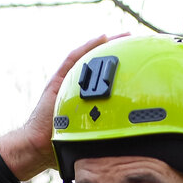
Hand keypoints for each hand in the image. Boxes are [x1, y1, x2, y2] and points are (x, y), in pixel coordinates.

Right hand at [0, 33, 126, 180]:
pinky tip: (102, 38)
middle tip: (140, 43)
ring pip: (89, 57)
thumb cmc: (63, 147)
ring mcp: (67, 82)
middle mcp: (78, 88)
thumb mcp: (93, 138)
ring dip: (106, 44)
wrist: (39, 146)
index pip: (108, 81)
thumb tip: (138, 140)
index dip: (125, 71)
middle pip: (101, 65)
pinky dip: (88, 47)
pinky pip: (74, 58)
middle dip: (119, 52)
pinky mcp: (58, 79)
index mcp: (88, 100)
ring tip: (125, 35)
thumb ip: (110, 134)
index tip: (144, 64)